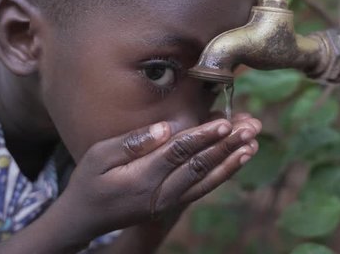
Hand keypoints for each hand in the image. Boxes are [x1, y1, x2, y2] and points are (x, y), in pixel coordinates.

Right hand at [46, 114, 260, 246]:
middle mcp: (160, 193)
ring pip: (207, 179)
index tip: (224, 121)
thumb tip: (165, 128)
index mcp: (141, 178)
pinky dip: (223, 173)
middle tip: (251, 127)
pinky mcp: (173, 204)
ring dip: (232, 159)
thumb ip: (132, 142)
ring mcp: (169, 202)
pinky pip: (203, 188)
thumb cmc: (88, 180)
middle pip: (200, 165)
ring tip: (253, 142)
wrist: (85, 218)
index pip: (179, 153)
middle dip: (227, 145)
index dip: (203, 136)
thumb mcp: (98, 156)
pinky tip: (238, 158)